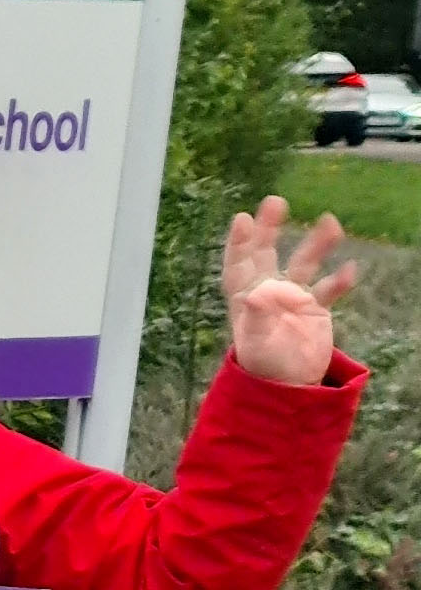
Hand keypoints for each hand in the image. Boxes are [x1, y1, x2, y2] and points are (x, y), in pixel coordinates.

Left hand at [223, 198, 360, 387]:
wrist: (289, 388)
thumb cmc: (265, 366)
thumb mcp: (258, 344)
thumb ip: (258, 319)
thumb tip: (254, 296)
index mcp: (245, 298)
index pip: (239, 264)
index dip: (239, 242)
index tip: (243, 218)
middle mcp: (267, 292)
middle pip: (266, 254)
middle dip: (269, 229)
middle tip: (276, 201)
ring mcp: (293, 299)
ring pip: (303, 265)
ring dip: (316, 245)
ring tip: (331, 223)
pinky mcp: (315, 310)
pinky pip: (328, 290)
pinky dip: (338, 280)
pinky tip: (349, 268)